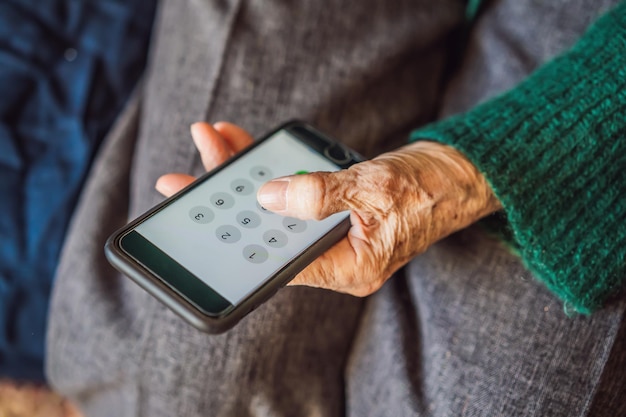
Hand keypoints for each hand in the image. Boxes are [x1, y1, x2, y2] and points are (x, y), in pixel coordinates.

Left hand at [157, 122, 501, 296]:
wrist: (459, 173)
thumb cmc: (428, 187)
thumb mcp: (373, 189)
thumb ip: (319, 195)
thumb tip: (267, 197)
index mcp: (346, 268)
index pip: (275, 259)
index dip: (230, 236)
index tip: (192, 211)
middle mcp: (334, 255)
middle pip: (267, 231)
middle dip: (227, 199)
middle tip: (183, 178)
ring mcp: (333, 232)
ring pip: (277, 207)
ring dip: (247, 176)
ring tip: (214, 144)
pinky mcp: (334, 209)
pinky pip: (295, 192)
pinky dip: (274, 170)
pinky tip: (249, 149)